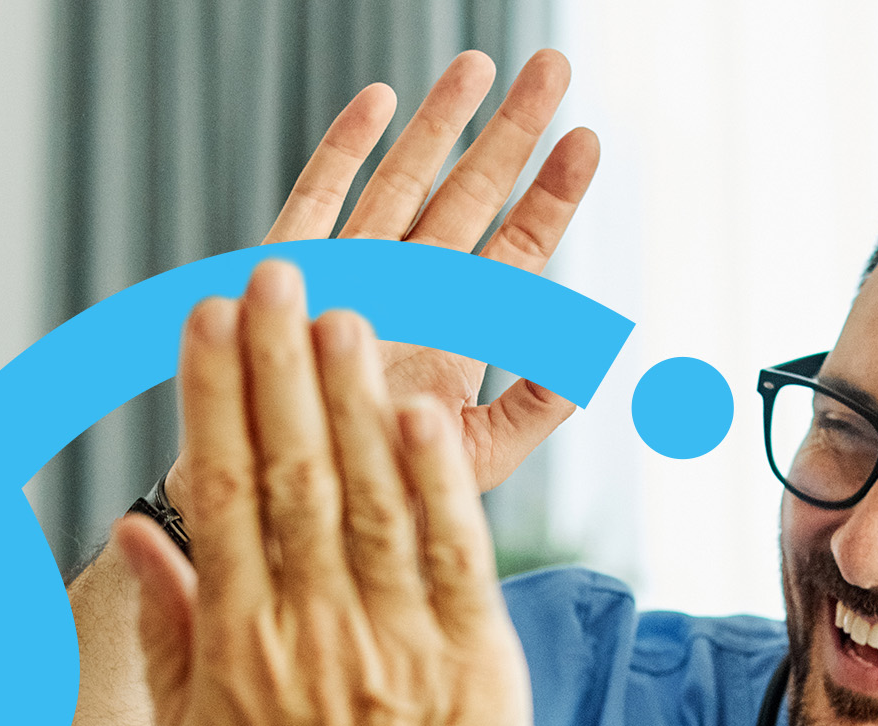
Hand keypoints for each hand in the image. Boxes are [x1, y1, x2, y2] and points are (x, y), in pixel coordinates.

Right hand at [115, 260, 533, 725]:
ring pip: (373, 501)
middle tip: (274, 276)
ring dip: (357, 400)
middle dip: (281, 367)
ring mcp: (399, 654)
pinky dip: (440, 483)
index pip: (218, 495)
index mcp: (239, 650)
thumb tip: (139, 535)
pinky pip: (457, 561)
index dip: (212, 397)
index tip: (203, 320)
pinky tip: (425, 411)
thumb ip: (169, 638)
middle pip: (293, 476)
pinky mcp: (477, 673)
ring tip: (347, 312)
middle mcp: (314, 638)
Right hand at [164, 48, 598, 513]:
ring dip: (441, 123)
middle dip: (513, 131)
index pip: (520, 249)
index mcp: (461, 332)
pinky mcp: (291, 274)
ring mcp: (354, 276)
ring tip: (480, 65)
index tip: (587, 141)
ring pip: (405, 183)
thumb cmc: (380, 492)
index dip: (553, 195)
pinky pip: (319, 198)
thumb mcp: (476, 458)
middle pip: (475, 196)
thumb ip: (535, 406)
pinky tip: (381, 100)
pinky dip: (347, 148)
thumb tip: (592, 352)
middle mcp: (414, 293)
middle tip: (555, 66)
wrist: (285, 509)